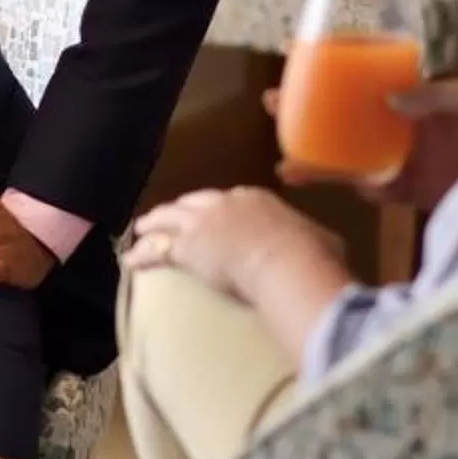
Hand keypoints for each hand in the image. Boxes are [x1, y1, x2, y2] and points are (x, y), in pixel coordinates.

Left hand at [124, 187, 345, 300]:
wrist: (283, 258)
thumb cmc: (310, 252)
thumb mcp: (321, 239)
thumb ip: (315, 240)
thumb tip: (326, 250)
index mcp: (257, 199)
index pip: (232, 200)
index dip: (218, 209)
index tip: (214, 216)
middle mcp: (224, 204)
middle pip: (193, 203)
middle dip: (180, 209)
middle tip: (168, 216)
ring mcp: (202, 223)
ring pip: (169, 220)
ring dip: (154, 224)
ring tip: (142, 229)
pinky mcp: (186, 248)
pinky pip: (157, 250)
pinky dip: (143, 254)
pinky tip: (131, 259)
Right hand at [269, 79, 457, 213]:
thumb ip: (432, 95)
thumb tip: (388, 99)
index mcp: (407, 98)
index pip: (360, 76)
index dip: (327, 65)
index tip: (295, 55)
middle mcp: (394, 126)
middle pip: (339, 115)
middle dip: (303, 108)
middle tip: (272, 101)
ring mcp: (395, 159)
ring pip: (341, 154)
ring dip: (309, 153)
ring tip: (282, 158)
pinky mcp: (399, 191)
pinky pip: (359, 186)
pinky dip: (332, 182)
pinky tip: (305, 177)